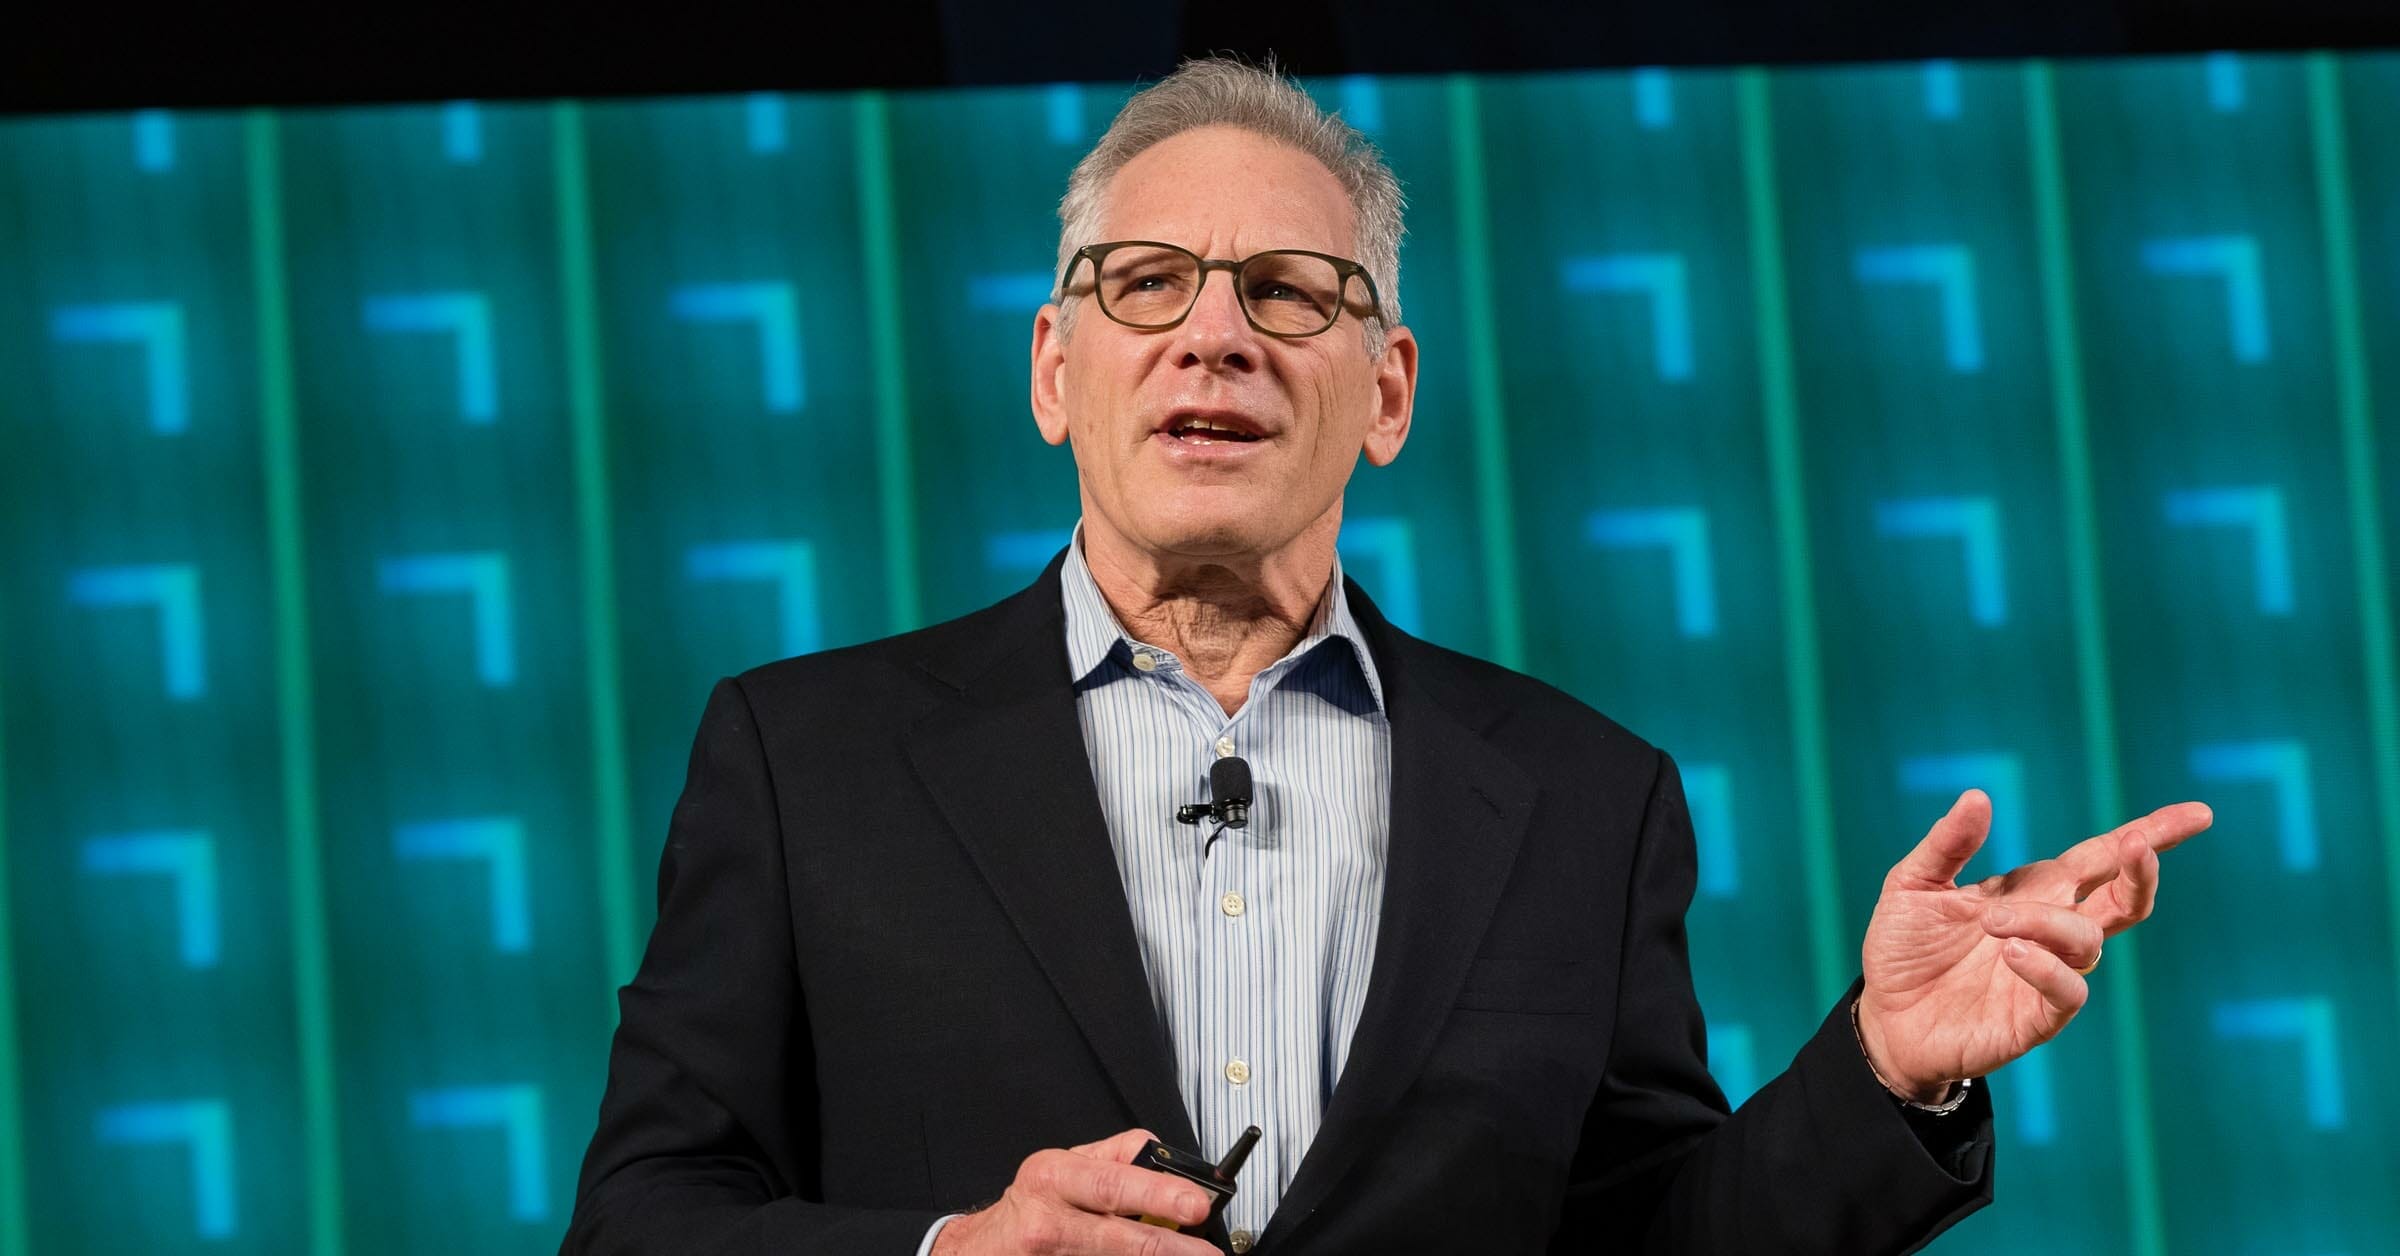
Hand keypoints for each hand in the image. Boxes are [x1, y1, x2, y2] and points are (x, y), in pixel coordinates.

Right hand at [931, 1128, 1220, 1255]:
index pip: (1115, 1183)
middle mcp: (1048, 1219)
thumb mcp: (1065, 1166)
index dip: (1160, 1195)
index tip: (1196, 1205)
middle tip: (1207, 1252)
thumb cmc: (1030, 1204)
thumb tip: (1167, 1159)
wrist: (979, 1250)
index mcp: (1054, 1177)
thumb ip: (1115, 1157)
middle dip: (1172, 1247)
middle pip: (1120, 1237)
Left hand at [1855, 790, 2211, 1100]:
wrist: (1884, 1018)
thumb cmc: (1903, 949)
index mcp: (2034, 891)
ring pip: (2087, 941)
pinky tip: (2010, 952)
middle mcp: (2053, 931)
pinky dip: (2045, 968)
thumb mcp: (1912, 885)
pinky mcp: (2037, 1019)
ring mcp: (2050, 975)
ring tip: (1992, 922)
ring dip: (2048, 922)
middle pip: (2124, 900)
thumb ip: (1948, 844)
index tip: (2198, 814)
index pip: (2102, 857)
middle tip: (2137, 846)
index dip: (2150, 835)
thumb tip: (1979, 796)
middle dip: (2142, 872)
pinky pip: (2068, 992)